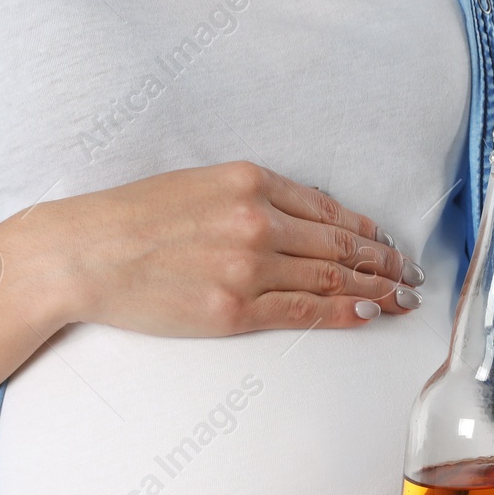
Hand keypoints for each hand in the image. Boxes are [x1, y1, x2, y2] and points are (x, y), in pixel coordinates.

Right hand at [0, 161, 424, 335]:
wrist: (83, 253)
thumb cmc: (129, 219)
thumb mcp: (197, 185)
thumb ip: (249, 198)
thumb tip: (300, 222)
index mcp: (249, 180)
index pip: (326, 208)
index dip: (365, 229)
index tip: (385, 242)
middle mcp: (257, 220)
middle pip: (339, 243)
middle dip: (383, 261)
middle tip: (410, 275)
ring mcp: (247, 267)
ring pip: (330, 277)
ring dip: (375, 288)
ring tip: (401, 297)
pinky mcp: (233, 309)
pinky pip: (304, 310)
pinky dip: (343, 312)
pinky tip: (368, 313)